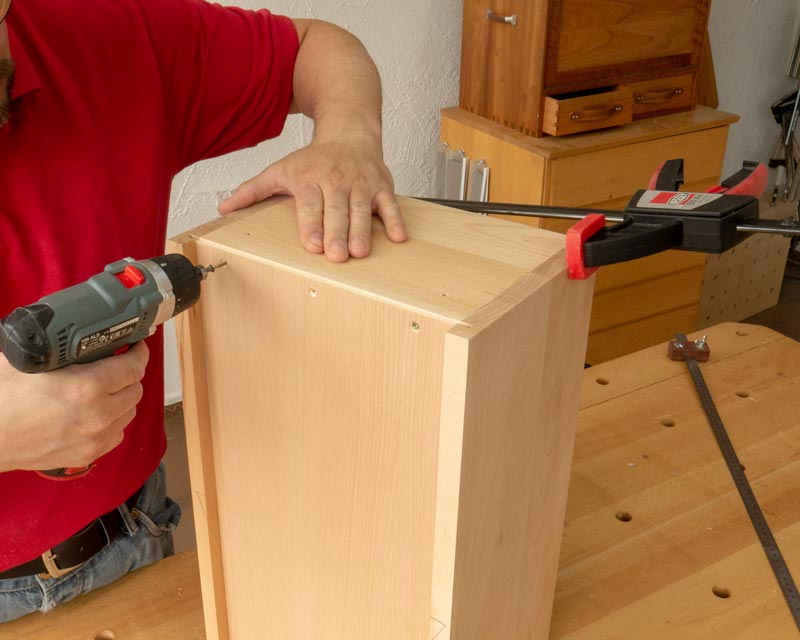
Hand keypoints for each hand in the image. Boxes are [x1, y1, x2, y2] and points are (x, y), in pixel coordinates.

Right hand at [0, 341, 148, 472]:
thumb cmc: (0, 399)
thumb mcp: (27, 359)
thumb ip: (58, 346)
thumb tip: (75, 331)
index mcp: (87, 386)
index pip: (134, 367)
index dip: (138, 352)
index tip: (135, 346)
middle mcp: (98, 414)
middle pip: (136, 389)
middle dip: (129, 374)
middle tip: (116, 365)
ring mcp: (94, 438)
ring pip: (129, 413)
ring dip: (123, 398)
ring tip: (107, 388)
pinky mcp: (86, 455)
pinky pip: (116, 434)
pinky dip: (113, 422)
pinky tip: (97, 413)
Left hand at [217, 135, 406, 262]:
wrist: (349, 131)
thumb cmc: (313, 160)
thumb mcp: (280, 170)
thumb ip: (252, 191)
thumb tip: (222, 209)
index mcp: (310, 178)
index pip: (311, 204)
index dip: (312, 224)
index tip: (313, 244)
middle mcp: (336, 179)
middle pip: (336, 209)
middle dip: (337, 232)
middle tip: (338, 256)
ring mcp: (361, 183)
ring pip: (362, 209)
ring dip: (362, 231)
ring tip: (361, 252)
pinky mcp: (382, 186)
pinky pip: (390, 204)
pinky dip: (396, 220)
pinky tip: (399, 237)